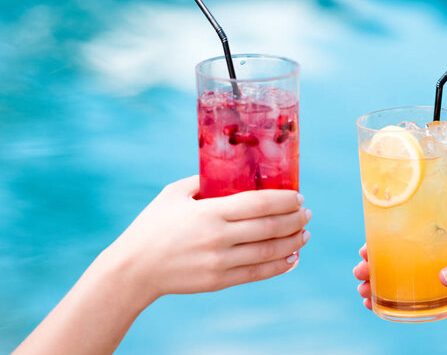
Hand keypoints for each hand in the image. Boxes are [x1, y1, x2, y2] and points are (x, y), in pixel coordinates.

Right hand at [103, 175, 310, 300]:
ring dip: (293, 242)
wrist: (133, 269)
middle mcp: (219, 237)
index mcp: (210, 211)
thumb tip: (230, 172)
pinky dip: (279, 266)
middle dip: (295, 219)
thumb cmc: (152, 226)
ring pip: (269, 252)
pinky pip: (258, 273)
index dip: (284, 199)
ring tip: (305, 234)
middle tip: (307, 213)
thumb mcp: (173, 194)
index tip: (298, 196)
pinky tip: (292, 257)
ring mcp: (220, 262)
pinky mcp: (219, 281)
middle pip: (270, 227)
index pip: (259, 202)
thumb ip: (203, 181)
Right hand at [353, 237, 446, 335]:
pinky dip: (387, 305)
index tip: (366, 245)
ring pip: (395, 281)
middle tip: (360, 270)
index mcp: (442, 244)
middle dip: (372, 264)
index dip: (383, 239)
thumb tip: (443, 277)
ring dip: (375, 284)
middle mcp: (432, 262)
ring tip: (362, 290)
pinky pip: (406, 304)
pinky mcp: (436, 305)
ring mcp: (431, 284)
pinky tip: (372, 306)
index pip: (406, 236)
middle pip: (394, 259)